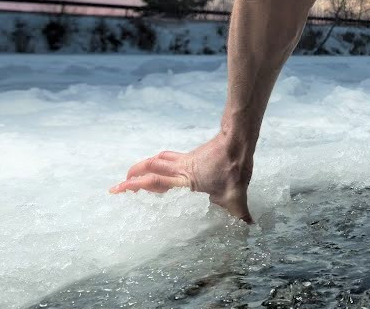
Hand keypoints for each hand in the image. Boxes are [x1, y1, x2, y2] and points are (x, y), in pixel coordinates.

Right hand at [109, 133, 253, 222]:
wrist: (238, 141)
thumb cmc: (234, 168)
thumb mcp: (237, 195)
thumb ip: (240, 213)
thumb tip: (251, 227)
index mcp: (185, 180)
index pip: (155, 181)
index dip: (135, 185)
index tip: (119, 189)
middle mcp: (181, 169)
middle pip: (149, 167)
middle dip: (132, 176)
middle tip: (119, 186)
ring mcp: (184, 160)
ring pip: (158, 160)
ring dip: (143, 166)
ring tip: (134, 175)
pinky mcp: (190, 156)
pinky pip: (169, 157)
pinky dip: (159, 161)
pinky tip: (161, 167)